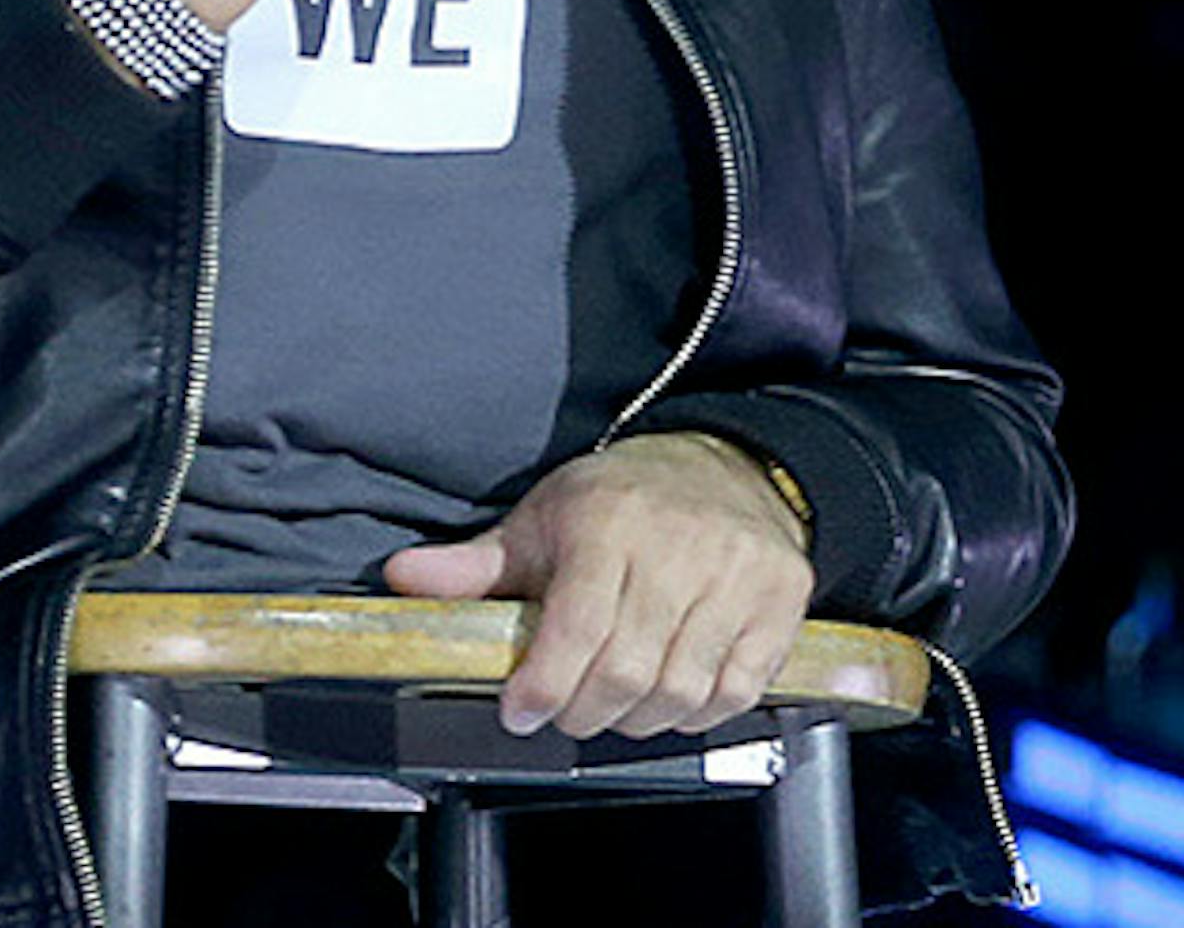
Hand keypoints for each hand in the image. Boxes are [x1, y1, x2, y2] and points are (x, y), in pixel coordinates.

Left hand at [382, 433, 813, 739]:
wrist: (724, 465)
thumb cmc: (621, 498)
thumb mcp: (542, 518)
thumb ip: (475, 563)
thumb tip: (402, 580)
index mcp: (610, 521)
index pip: (577, 629)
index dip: (543, 686)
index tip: (520, 709)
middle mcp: (679, 546)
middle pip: (627, 672)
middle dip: (583, 712)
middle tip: (563, 712)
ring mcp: (737, 575)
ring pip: (681, 690)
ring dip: (637, 718)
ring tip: (613, 703)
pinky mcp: (781, 600)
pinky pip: (735, 690)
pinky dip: (696, 711)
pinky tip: (669, 694)